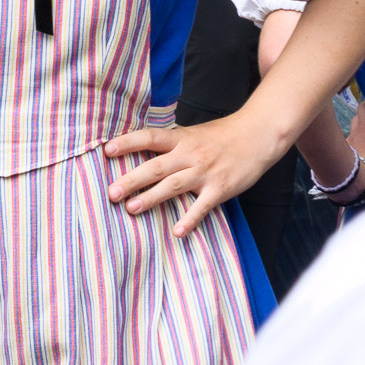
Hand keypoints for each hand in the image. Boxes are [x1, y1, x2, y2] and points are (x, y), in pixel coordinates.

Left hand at [104, 113, 286, 234]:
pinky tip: (176, 231)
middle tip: (112, 193)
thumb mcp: (193, 133)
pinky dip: (189, 220)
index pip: (149, 138)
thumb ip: (170, 143)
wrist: (258, 135)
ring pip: (173, 186)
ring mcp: (205, 172)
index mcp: (181, 138)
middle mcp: (190, 154)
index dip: (128, 143)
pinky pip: (202, 206)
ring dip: (151, 198)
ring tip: (131, 209)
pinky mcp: (220, 189)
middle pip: (156, 167)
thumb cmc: (222, 136)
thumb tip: (141, 151)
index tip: (107, 151)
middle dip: (132, 180)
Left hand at [354, 113, 364, 178]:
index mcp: (364, 127)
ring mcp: (349, 145)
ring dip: (360, 132)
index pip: (362, 107)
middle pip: (356, 118)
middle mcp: (353, 133)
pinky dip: (357, 145)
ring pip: (353, 132)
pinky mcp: (345, 157)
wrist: (355, 183)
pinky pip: (351, 146)